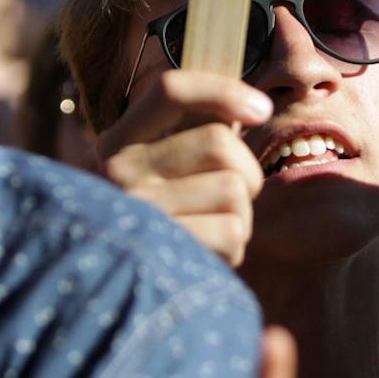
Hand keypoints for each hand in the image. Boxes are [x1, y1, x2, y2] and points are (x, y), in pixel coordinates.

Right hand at [95, 68, 269, 265]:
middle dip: (247, 171)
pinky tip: (207, 254)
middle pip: (219, 143)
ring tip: (213, 228)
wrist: (120, 288)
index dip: (224, 91)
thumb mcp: (164, 167)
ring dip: (241, 214)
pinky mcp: (159, 252)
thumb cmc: (165, 218)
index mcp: (119, 140)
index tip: (261, 110)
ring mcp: (136, 211)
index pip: (171, 90)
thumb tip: (255, 106)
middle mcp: (117, 170)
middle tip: (234, 195)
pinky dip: (233, 247)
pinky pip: (232, 232)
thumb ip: (197, 131)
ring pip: (233, 189)